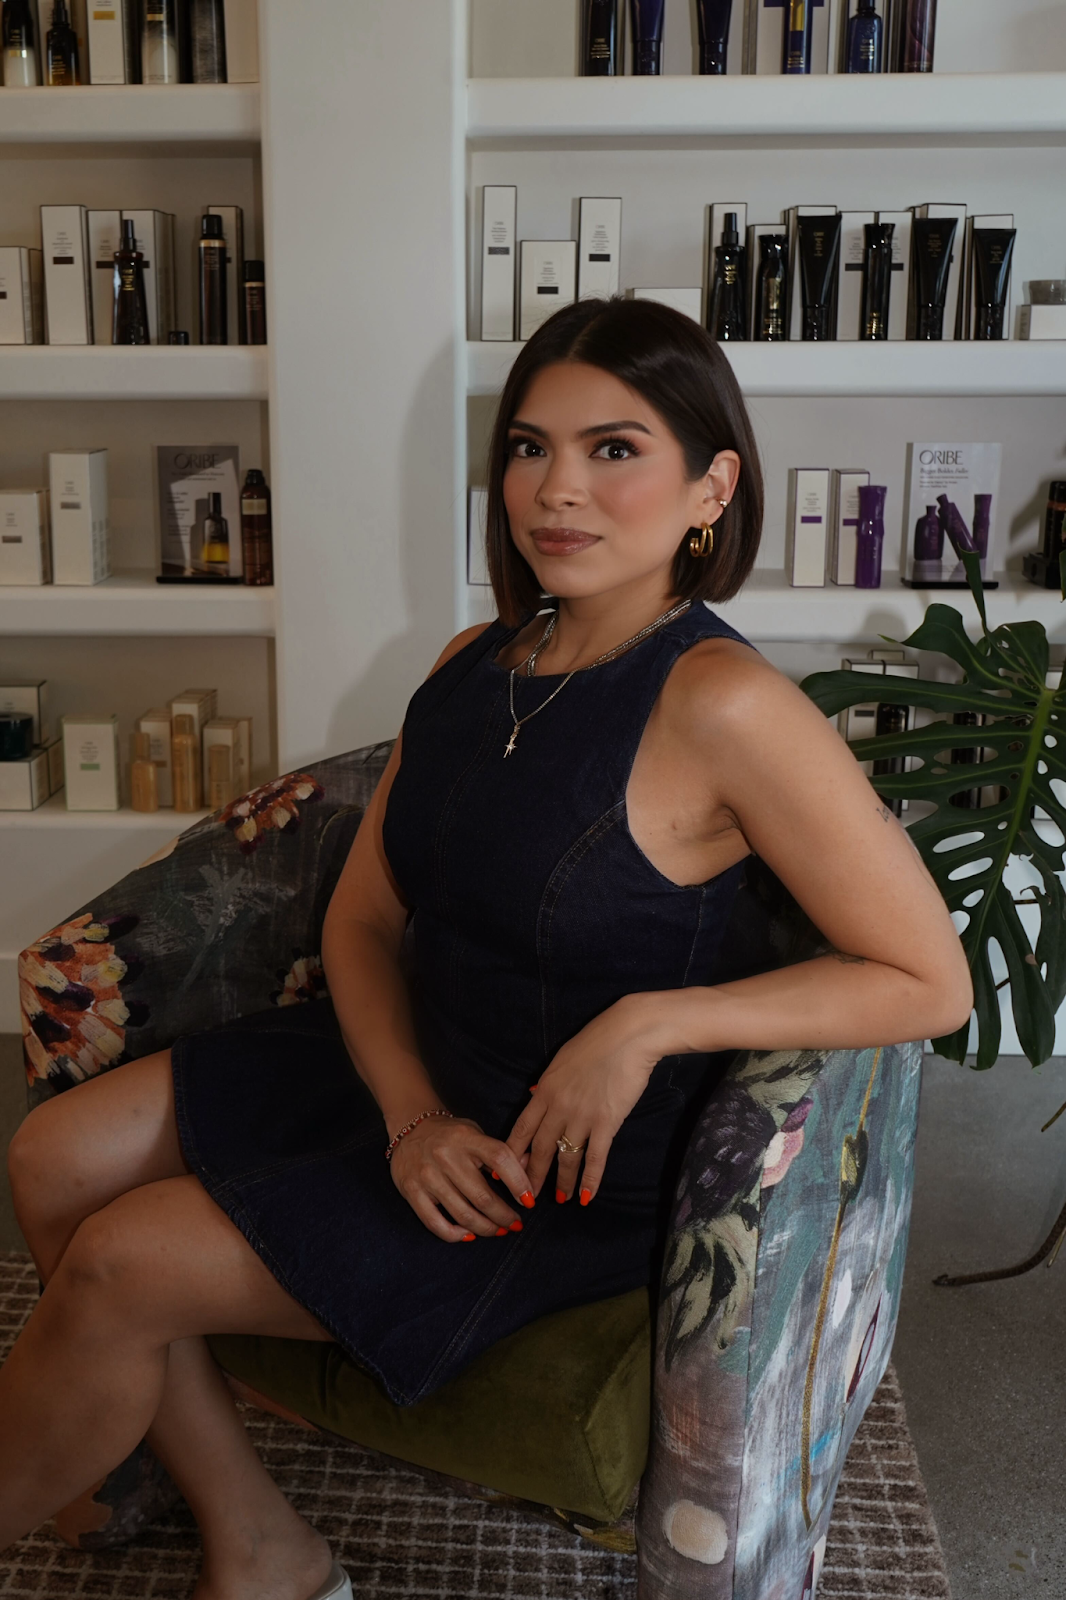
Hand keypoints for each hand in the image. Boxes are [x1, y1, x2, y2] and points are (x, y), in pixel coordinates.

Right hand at [390, 1116, 533, 1242]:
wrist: (410, 1129)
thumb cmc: (451, 1135)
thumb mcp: (475, 1133)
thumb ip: (500, 1151)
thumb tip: (529, 1167)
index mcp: (466, 1138)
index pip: (499, 1158)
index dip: (518, 1182)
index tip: (529, 1201)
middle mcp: (446, 1156)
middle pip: (482, 1196)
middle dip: (504, 1216)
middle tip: (515, 1224)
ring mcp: (427, 1175)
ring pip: (462, 1213)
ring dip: (486, 1228)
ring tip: (498, 1230)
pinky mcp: (411, 1191)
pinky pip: (435, 1222)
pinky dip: (455, 1234)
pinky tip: (469, 1235)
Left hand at [505, 994, 666, 1206]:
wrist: (628, 1034)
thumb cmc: (598, 1040)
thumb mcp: (563, 1059)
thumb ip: (548, 1082)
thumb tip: (534, 1094)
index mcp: (545, 1089)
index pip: (522, 1128)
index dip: (512, 1153)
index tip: (503, 1171)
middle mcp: (558, 1106)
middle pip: (540, 1148)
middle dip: (532, 1175)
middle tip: (527, 1197)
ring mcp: (582, 1116)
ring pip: (566, 1157)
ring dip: (562, 1181)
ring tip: (560, 1199)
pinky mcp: (607, 1122)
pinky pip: (595, 1157)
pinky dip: (590, 1179)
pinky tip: (587, 1196)